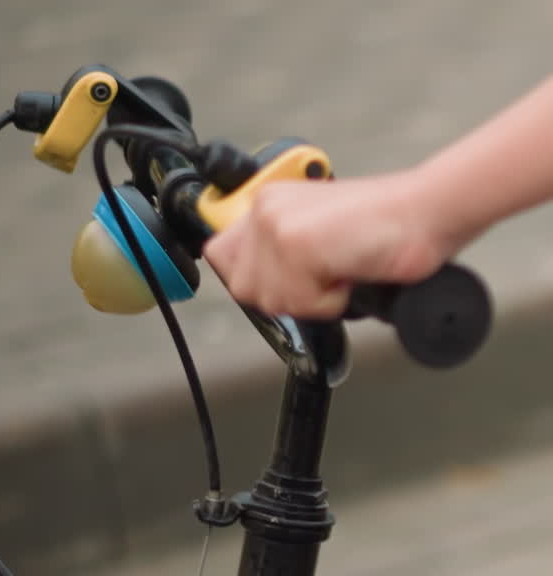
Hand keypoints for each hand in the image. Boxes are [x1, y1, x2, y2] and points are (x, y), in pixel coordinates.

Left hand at [203, 170, 452, 317]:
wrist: (424, 215)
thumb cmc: (382, 233)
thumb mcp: (318, 241)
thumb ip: (280, 256)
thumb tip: (257, 289)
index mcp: (268, 201)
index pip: (222, 256)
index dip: (254, 279)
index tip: (289, 280)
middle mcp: (266, 207)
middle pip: (243, 289)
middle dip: (286, 295)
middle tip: (326, 273)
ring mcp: (277, 223)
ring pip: (271, 301)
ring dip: (312, 299)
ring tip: (341, 269)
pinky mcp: (294, 243)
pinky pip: (299, 304)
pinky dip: (330, 302)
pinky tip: (349, 270)